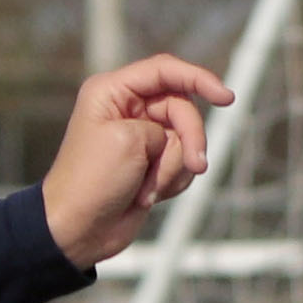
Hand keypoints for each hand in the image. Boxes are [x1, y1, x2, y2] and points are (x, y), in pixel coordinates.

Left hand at [40, 52, 233, 265]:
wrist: (76, 231)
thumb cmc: (92, 182)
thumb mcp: (130, 140)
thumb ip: (167, 122)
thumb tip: (181, 137)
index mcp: (111, 92)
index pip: (165, 70)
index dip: (200, 79)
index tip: (227, 99)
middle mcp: (126, 109)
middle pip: (183, 107)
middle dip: (190, 139)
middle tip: (197, 165)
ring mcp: (140, 137)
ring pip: (186, 138)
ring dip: (174, 167)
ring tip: (146, 190)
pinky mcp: (150, 162)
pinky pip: (183, 162)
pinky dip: (172, 180)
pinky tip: (147, 197)